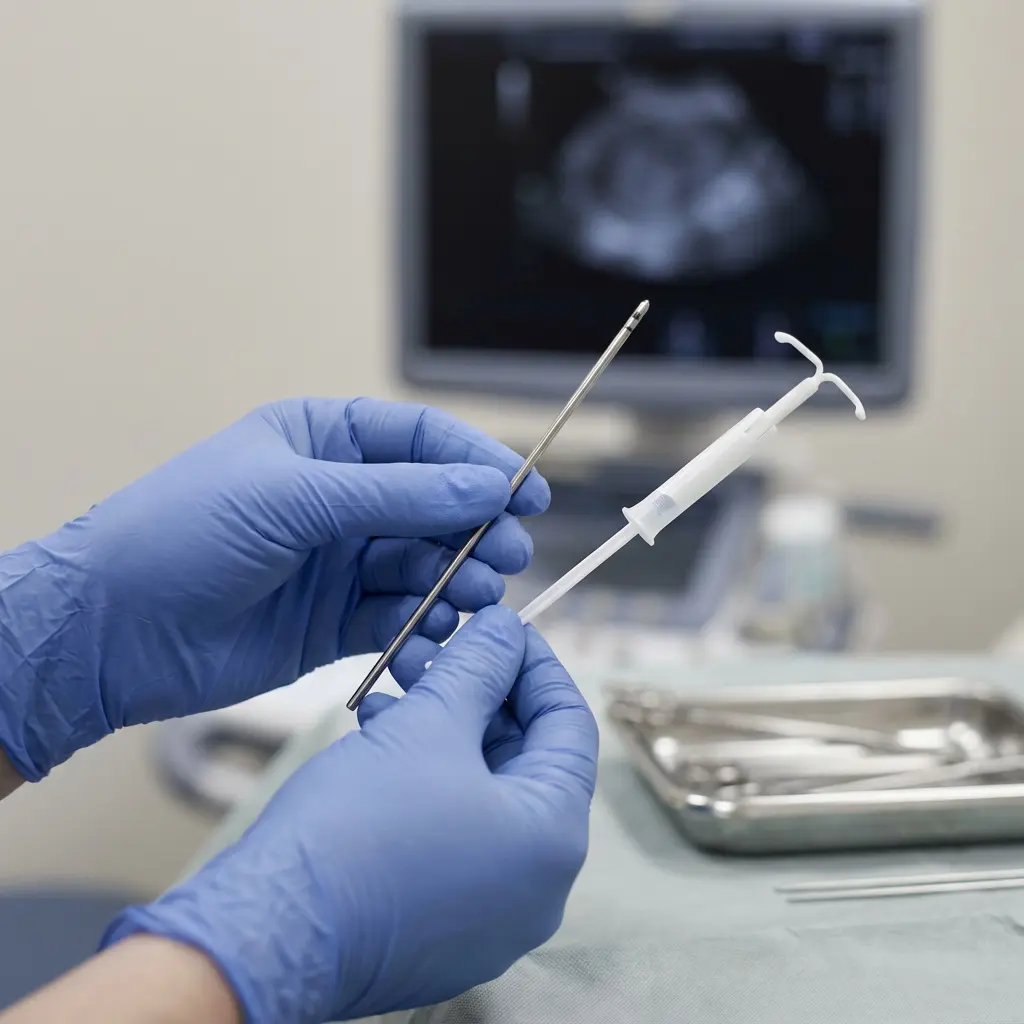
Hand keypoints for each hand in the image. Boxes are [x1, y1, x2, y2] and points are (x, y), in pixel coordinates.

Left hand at [0, 399, 548, 780]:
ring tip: (477, 598)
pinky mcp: (334, 619)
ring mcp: (337, 560)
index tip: (525, 492)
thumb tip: (485, 485)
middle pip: (433, 505)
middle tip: (506, 554)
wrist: (112, 630)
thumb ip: (395, 494)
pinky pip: (398, 614)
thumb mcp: (292, 498)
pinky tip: (439, 630)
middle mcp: (337, 497)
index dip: (477, 464)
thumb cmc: (181, 535)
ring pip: (422, 563)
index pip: (421, 441)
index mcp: (322, 441)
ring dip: (456, 579)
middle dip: (474, 528)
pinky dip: (424, 622)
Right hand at [101, 607, 598, 1023]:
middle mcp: (537, 887)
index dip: (535, 665)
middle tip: (438, 653)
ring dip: (445, 733)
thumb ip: (479, 667)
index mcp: (552, 838)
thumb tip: (504, 628)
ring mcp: (491, 915)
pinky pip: (455, 837)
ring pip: (483, 795)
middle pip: (526, 760)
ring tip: (393, 693)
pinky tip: (379, 742)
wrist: (269, 933)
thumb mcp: (427, 724)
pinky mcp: (443, 929)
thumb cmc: (357, 827)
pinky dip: (428, 783)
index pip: (570, 725)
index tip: (501, 629)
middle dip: (479, 696)